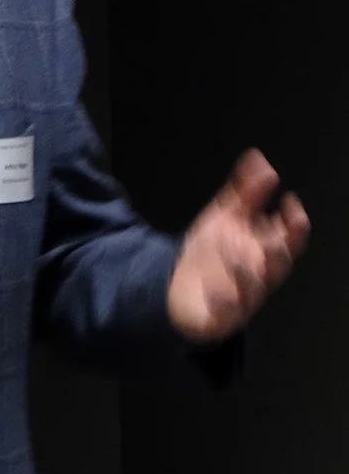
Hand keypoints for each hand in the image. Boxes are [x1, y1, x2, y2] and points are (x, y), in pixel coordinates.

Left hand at [167, 148, 310, 343]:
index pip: (289, 237)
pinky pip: (226, 310)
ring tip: (234, 254)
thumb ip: (245, 191)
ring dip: (246, 271)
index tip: (290, 204)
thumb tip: (258, 160)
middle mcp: (257, 272)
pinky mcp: (221, 314)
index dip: (294, 223)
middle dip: (278, 251)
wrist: (178, 287)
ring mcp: (241, 295)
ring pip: (253, 287)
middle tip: (273, 239)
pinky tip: (216, 288)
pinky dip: (223, 299)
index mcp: (262, 249)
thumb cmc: (210, 253)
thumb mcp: (226, 217)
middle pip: (278, 264)